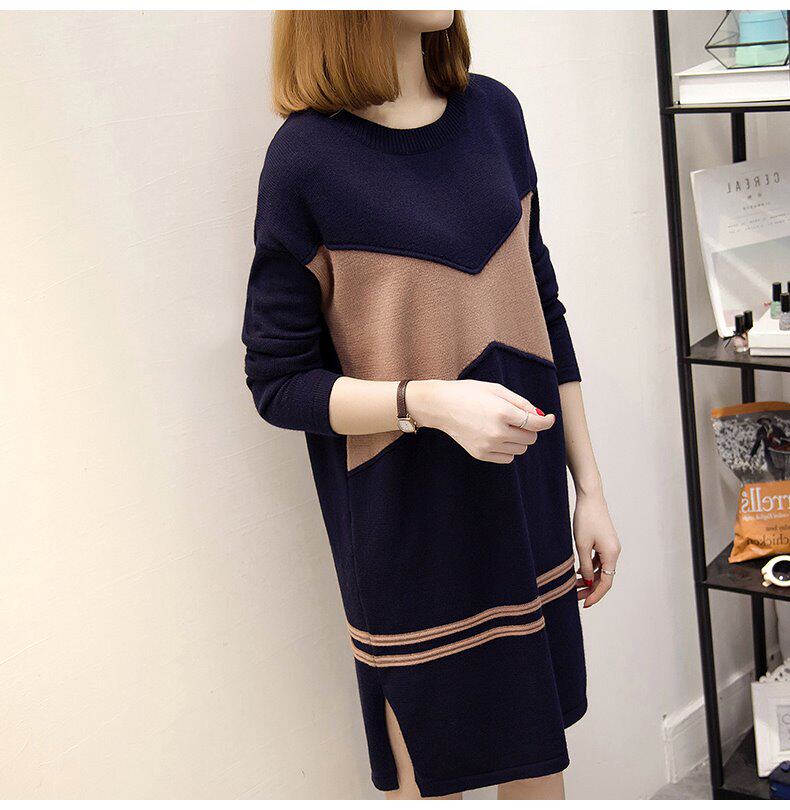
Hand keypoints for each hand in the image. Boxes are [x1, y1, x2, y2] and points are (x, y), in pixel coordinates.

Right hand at [408, 379, 554, 463]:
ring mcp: (488, 446)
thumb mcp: (497, 390)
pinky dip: (508, 449)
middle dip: (529, 428)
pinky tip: (497, 437)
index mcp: (502, 413)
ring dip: (519, 439)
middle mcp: (497, 432)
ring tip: (504, 426)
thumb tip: (540, 416)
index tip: (549, 418)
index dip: (546, 421)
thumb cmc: (469, 393)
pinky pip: (508, 458)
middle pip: (530, 438)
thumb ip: (521, 403)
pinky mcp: (480, 454)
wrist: (440, 406)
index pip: (535, 423)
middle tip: (517, 418)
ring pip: (520, 449)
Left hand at [573, 490, 620, 607]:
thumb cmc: (585, 519)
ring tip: (574, 586)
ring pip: (602, 569)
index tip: (584, 604)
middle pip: (605, 577)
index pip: (606, 583)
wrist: (590, 498)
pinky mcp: (605, 542)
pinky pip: (600, 560)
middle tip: (575, 597)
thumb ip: (586, 565)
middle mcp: (614, 552)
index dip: (595, 595)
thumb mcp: (582, 545)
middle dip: (591, 589)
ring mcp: (610, 546)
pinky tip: (579, 572)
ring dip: (589, 579)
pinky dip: (591, 568)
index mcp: (612, 554)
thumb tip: (589, 582)